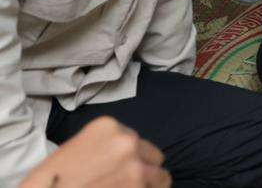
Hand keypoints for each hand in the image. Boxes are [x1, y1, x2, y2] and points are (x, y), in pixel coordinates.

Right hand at [20, 116, 169, 187]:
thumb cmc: (54, 178)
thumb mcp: (78, 147)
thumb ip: (106, 145)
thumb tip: (127, 155)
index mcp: (109, 126)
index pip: (136, 141)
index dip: (130, 158)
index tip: (118, 170)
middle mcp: (127, 142)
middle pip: (154, 157)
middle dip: (144, 170)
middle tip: (126, 183)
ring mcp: (136, 167)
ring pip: (161, 177)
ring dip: (148, 186)